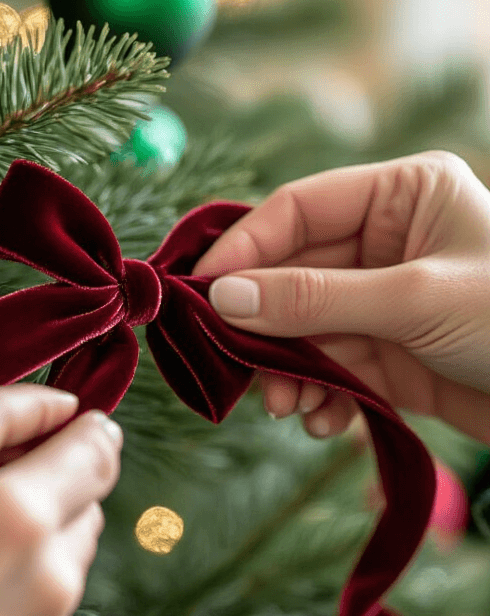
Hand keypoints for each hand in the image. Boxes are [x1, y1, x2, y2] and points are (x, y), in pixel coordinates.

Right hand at [0, 384, 122, 615]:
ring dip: (37, 541)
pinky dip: (24, 598)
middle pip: (89, 500)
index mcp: (21, 513)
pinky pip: (53, 611)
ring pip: (72, 555)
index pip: (96, 448)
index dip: (83, 427)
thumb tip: (56, 405)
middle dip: (52, 483)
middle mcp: (55, 571)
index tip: (63, 420)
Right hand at [192, 149, 489, 448]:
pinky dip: (321, 397)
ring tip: (287, 408)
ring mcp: (389, 299)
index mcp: (403, 194)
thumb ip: (316, 299)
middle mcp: (390, 239)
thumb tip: (223, 297)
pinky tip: (324, 421)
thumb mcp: (414, 300)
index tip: (200, 292)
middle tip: (236, 368)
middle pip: (294, 273)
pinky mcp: (394, 355)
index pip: (300, 209)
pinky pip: (334, 369)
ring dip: (289, 371)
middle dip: (265, 325)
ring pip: (307, 328)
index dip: (245, 248)